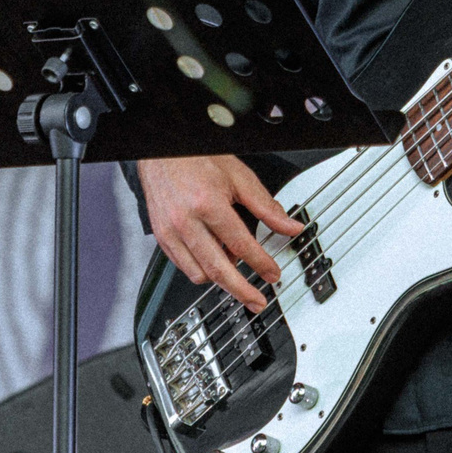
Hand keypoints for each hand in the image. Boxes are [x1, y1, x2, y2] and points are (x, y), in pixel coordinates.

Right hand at [138, 154, 303, 313]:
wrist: (162, 151)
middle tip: (257, 301)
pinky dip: (201, 269)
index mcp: (208, 204)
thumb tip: (290, 226)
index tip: (273, 274)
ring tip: (235, 268)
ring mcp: (170, 231)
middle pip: (218, 270)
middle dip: (242, 290)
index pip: (241, 245)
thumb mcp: (239, 177)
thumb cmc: (198, 159)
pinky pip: (183, 266)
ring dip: (220, 279)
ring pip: (199, 274)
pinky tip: (214, 258)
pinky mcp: (161, 237)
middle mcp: (186, 221)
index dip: (261, 264)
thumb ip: (266, 206)